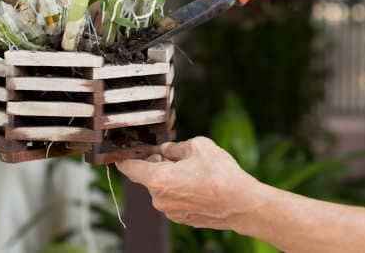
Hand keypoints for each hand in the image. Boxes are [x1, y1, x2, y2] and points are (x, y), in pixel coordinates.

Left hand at [116, 137, 260, 229]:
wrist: (241, 204)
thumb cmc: (220, 174)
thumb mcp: (198, 146)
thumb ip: (175, 147)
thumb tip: (166, 150)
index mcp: (157, 179)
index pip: (129, 168)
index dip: (124, 157)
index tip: (122, 152)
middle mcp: (158, 199)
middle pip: (148, 177)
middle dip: (157, 165)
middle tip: (173, 155)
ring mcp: (169, 212)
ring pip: (162, 189)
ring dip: (171, 178)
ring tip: (194, 170)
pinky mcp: (182, 219)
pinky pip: (173, 200)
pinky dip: (180, 191)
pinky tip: (198, 184)